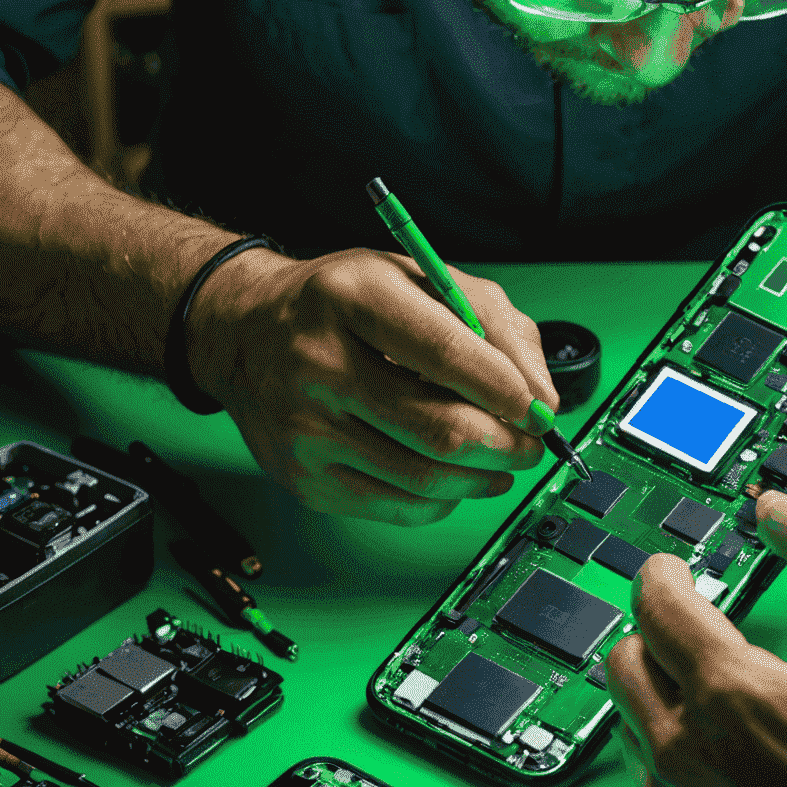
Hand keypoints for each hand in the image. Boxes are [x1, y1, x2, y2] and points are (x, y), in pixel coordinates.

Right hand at [185, 246, 558, 524]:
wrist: (245, 334)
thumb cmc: (344, 304)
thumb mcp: (418, 278)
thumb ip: (492, 321)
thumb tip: (541, 396)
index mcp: (351, 298)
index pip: (445, 354)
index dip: (506, 390)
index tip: (540, 409)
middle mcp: (317, 363)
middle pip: (440, 429)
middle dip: (506, 444)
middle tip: (530, 443)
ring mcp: (305, 428)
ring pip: (425, 478)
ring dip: (483, 478)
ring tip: (501, 462)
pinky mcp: (303, 478)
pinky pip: (397, 508)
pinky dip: (443, 500)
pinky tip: (454, 477)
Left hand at [606, 491, 786, 786]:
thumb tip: (785, 513)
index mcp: (727, 691)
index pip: (655, 599)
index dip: (666, 570)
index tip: (680, 568)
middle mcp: (683, 748)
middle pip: (625, 656)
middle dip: (656, 630)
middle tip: (700, 628)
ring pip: (630, 719)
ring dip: (661, 692)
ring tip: (720, 692)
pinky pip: (647, 779)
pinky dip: (672, 752)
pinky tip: (725, 757)